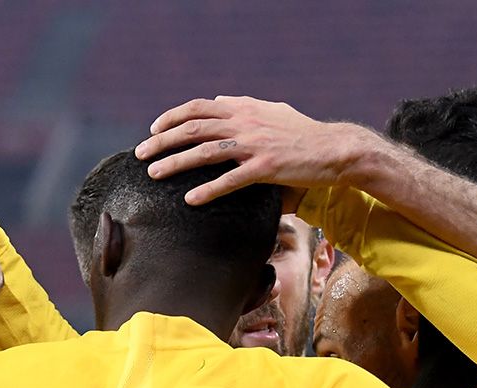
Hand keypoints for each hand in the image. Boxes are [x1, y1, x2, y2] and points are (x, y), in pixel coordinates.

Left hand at [134, 95, 367, 207]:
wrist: (335, 149)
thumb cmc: (303, 134)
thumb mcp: (272, 111)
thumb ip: (244, 105)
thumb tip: (219, 99)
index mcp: (245, 109)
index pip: (198, 107)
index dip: (172, 117)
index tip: (153, 129)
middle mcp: (245, 123)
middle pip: (193, 128)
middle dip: (162, 140)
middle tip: (141, 154)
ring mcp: (254, 145)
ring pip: (204, 152)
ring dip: (175, 163)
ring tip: (154, 174)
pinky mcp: (266, 168)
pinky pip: (230, 180)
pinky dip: (208, 189)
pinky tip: (190, 200)